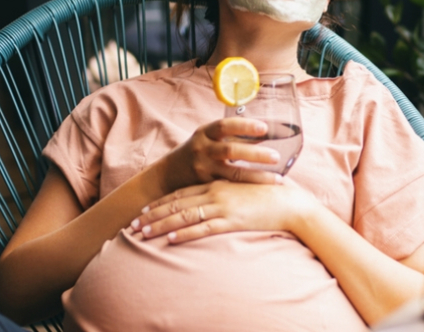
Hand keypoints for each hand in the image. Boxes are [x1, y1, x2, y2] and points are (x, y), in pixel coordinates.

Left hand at [130, 180, 318, 243]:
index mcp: (217, 183)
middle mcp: (215, 192)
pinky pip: (204, 228)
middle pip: (176, 204)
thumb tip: (212, 201)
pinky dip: (185, 234)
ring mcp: (223, 206)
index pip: (182, 193)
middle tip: (133, 224)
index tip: (144, 209)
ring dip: (161, 225)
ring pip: (184, 216)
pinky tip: (171, 240)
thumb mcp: (242, 190)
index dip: (161, 202)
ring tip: (143, 234)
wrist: (290, 202)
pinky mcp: (232, 220)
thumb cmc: (268, 196)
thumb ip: (225, 193)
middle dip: (153, 215)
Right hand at [166, 117, 282, 188]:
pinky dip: (247, 189)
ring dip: (257, 176)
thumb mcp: (209, 139)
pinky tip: (263, 192)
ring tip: (278, 179)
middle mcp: (202, 149)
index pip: (225, 125)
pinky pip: (229, 188)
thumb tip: (267, 132)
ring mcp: (203, 169)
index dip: (244, 126)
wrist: (168, 175)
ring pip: (233, 173)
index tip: (264, 127)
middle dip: (256, 154)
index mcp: (205, 133)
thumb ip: (232, 136)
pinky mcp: (205, 186)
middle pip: (231, 150)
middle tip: (277, 156)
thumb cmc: (196, 152)